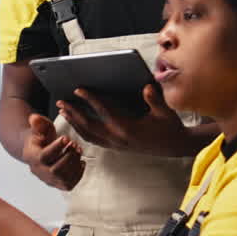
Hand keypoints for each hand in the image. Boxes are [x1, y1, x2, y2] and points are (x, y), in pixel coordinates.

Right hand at [20, 113, 83, 190]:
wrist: (40, 149)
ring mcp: (47, 179)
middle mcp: (37, 171)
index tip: (67, 137)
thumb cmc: (41, 135)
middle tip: (75, 145)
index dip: (57, 148)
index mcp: (31, 156)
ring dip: (74, 165)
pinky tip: (81, 162)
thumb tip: (34, 117)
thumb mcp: (39, 127)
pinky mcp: (57, 184)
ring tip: (79, 150)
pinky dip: (78, 175)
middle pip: (54, 171)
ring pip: (63, 179)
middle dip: (68, 157)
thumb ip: (38, 122)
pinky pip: (69, 185)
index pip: (44, 156)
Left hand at [58, 84, 194, 156]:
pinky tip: (76, 124)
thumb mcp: (165, 111)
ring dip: (74, 123)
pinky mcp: (116, 148)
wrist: (175, 146)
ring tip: (63, 111)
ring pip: (88, 135)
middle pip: (89, 125)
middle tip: (60, 102)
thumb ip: (154, 99)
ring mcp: (116, 145)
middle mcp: (118, 138)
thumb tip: (146, 87)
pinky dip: (82, 131)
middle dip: (73, 113)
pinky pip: (94, 140)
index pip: (104, 111)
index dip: (90, 99)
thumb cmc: (170, 126)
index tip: (78, 90)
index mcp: (128, 128)